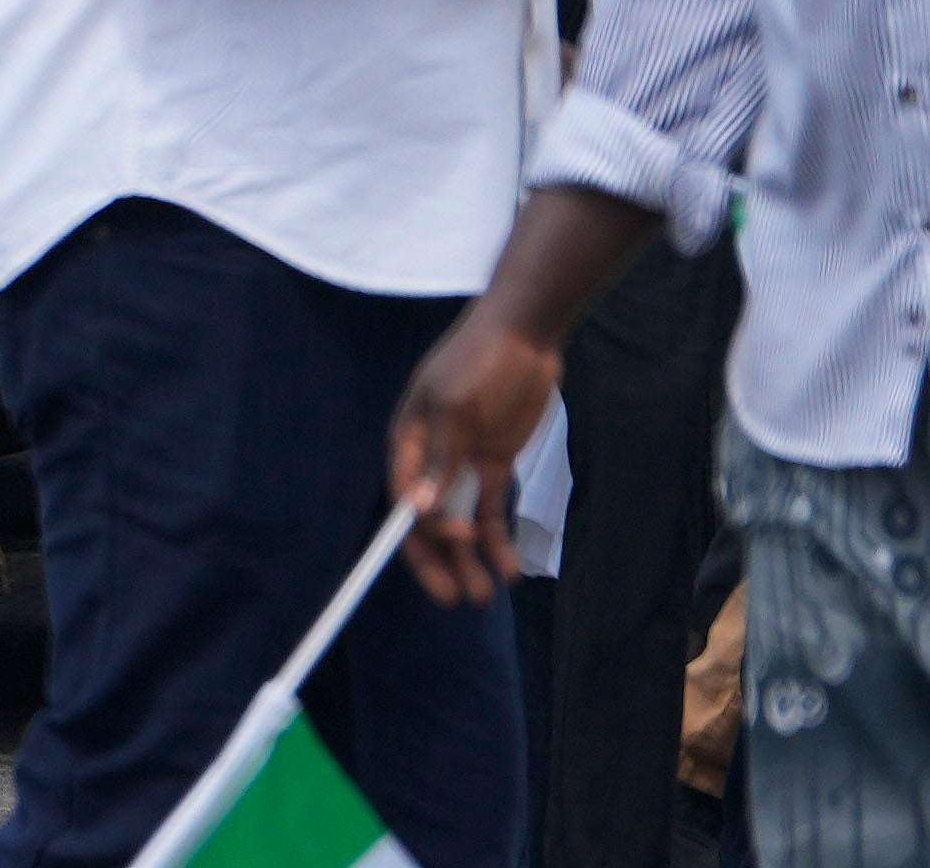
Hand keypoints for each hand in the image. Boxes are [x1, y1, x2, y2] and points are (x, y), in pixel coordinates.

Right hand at [389, 299, 571, 606]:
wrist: (526, 331)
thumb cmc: (481, 359)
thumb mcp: (457, 406)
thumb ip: (439, 458)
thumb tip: (416, 508)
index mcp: (408, 441)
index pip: (403, 498)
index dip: (420, 530)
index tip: (451, 546)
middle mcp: (430, 459)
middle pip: (427, 521)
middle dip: (441, 560)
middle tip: (458, 598)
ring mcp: (463, 463)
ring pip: (460, 524)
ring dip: (470, 560)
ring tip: (487, 594)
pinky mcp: (493, 466)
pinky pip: (491, 513)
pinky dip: (498, 541)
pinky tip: (511, 567)